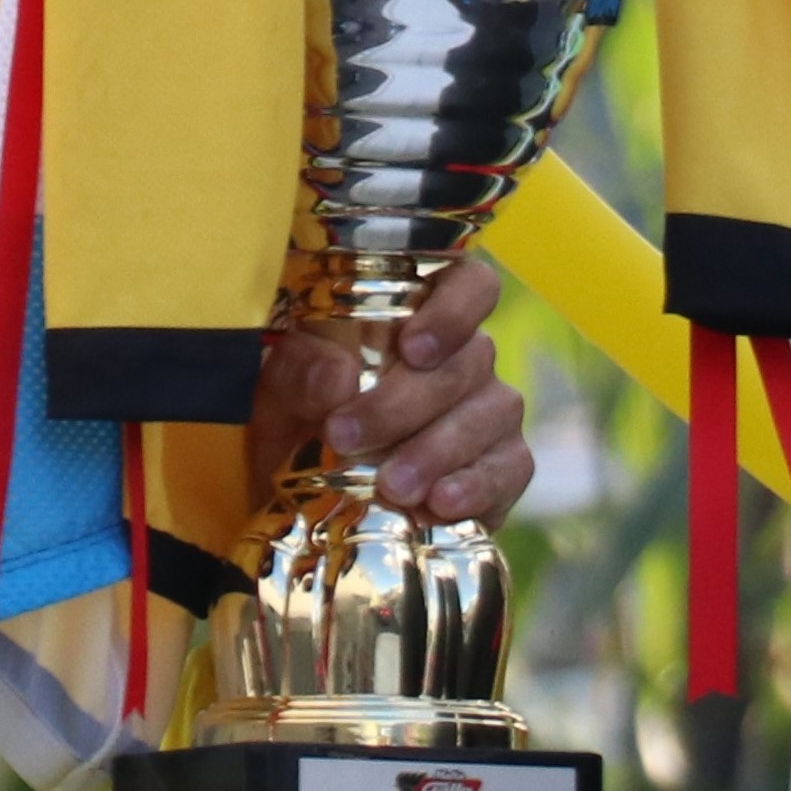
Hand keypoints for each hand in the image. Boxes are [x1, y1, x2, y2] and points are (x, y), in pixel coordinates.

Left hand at [243, 250, 532, 524]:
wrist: (315, 500)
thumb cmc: (305, 424)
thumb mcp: (281, 394)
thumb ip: (300, 372)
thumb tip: (337, 377)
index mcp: (421, 319)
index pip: (470, 285)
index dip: (455, 308)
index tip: (412, 346)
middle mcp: (467, 359)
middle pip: (467, 361)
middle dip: (404, 402)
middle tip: (347, 437)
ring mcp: (491, 411)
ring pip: (490, 414)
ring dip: (436, 451)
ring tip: (390, 485)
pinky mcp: (504, 467)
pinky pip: (509, 469)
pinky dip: (475, 488)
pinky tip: (437, 505)